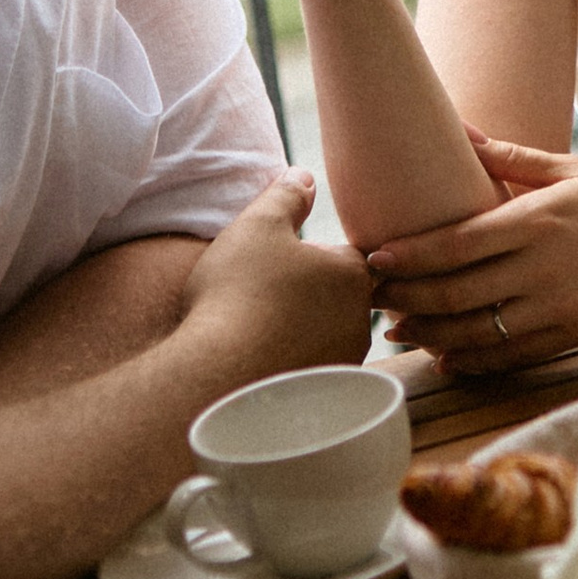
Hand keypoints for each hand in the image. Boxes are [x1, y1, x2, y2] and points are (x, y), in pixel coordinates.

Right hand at [185, 167, 372, 379]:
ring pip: (324, 339)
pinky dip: (289, 368)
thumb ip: (285, 196)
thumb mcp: (257, 225)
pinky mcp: (322, 402)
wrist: (218, 378)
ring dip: (299, 333)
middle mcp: (359, 322)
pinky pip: (309, 376)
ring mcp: (343, 366)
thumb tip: (305, 176)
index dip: (313, 256)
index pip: (345, 256)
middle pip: (337, 299)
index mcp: (351, 275)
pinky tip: (256, 366)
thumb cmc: (238, 293)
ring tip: (256, 332)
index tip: (282, 265)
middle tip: (264, 297)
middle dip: (308, 296)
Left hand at [363, 131, 577, 371]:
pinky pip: (510, 356)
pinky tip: (448, 355)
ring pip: (476, 332)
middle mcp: (541, 270)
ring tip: (399, 328)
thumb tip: (463, 131)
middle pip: (456, 293)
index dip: (410, 256)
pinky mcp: (570, 337)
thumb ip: (513, 158)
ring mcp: (556, 309)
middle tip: (373, 296)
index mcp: (538, 221)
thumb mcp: (575, 169)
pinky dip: (473, 360)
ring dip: (431, 332)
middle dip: (407, 297)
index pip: (456, 244)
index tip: (374, 258)